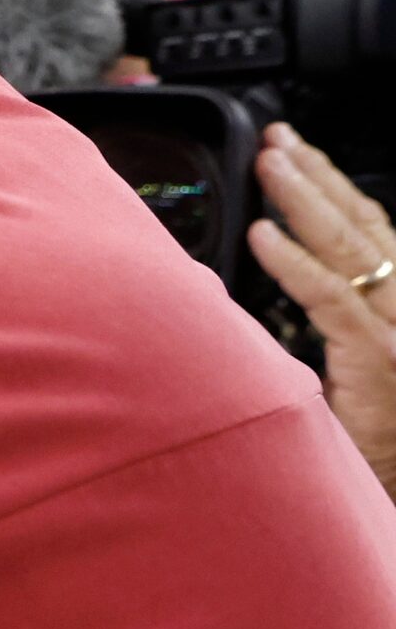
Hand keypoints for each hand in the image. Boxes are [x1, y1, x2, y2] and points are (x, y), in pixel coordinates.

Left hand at [249, 125, 395, 498]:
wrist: (392, 490)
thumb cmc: (366, 443)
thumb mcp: (335, 373)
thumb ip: (307, 329)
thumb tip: (247, 300)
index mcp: (393, 306)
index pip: (366, 230)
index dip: (330, 186)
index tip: (293, 151)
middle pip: (361, 225)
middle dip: (316, 176)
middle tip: (276, 139)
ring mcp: (395, 332)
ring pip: (351, 248)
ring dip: (306, 200)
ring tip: (270, 164)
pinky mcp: (378, 361)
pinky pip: (332, 300)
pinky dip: (295, 264)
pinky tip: (263, 238)